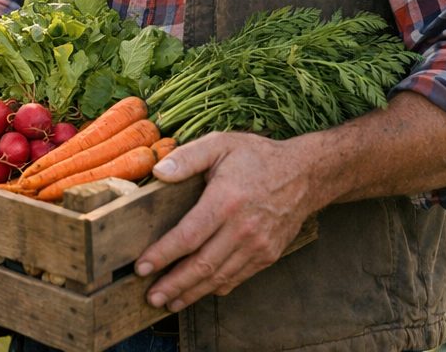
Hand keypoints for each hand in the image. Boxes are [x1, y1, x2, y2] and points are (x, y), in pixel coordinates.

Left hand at [135, 130, 318, 311]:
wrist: (303, 174)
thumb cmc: (255, 156)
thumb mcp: (219, 144)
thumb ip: (187, 158)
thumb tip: (158, 172)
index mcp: (226, 201)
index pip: (188, 236)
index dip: (163, 254)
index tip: (142, 266)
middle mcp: (243, 229)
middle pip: (202, 265)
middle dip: (174, 284)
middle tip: (151, 297)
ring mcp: (258, 246)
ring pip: (219, 277)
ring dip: (192, 292)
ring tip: (168, 301)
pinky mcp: (268, 255)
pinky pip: (237, 277)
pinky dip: (216, 287)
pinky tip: (198, 291)